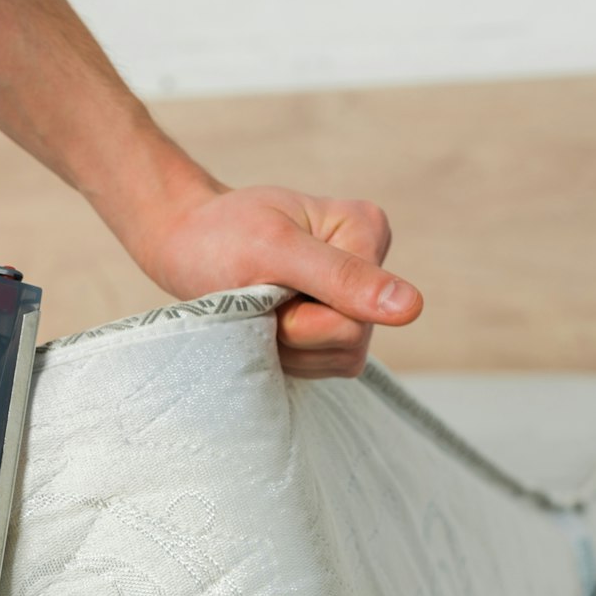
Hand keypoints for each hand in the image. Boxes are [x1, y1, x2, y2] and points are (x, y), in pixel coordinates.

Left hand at [129, 178, 423, 378]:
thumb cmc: (220, 236)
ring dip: (286, 346)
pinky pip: (322, 366)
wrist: (183, 242)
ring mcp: (355, 300)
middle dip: (291, 333)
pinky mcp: (335, 327)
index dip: (300, 319)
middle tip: (259, 298)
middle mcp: (371, 264)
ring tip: (261, 308)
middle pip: (350, 341)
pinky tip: (266, 325)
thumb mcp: (273, 249)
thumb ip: (341, 277)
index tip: (266, 282)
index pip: (355, 316)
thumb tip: (412, 309)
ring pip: (337, 359)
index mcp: (366, 229)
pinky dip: (285, 355)